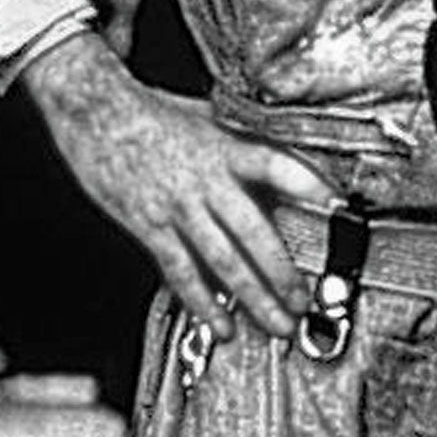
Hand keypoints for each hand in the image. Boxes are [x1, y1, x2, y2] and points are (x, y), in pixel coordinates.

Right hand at [21, 31, 337, 339]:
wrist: (98, 113)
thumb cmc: (157, 113)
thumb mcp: (212, 117)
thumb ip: (247, 145)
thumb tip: (287, 167)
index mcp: (229, 148)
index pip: (279, 166)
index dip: (310, 184)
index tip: (338, 205)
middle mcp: (208, 181)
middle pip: (254, 233)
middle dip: (283, 273)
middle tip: (305, 301)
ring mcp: (179, 207)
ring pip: (223, 261)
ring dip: (253, 297)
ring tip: (277, 324)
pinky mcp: (150, 226)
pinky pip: (181, 270)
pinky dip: (202, 301)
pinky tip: (221, 324)